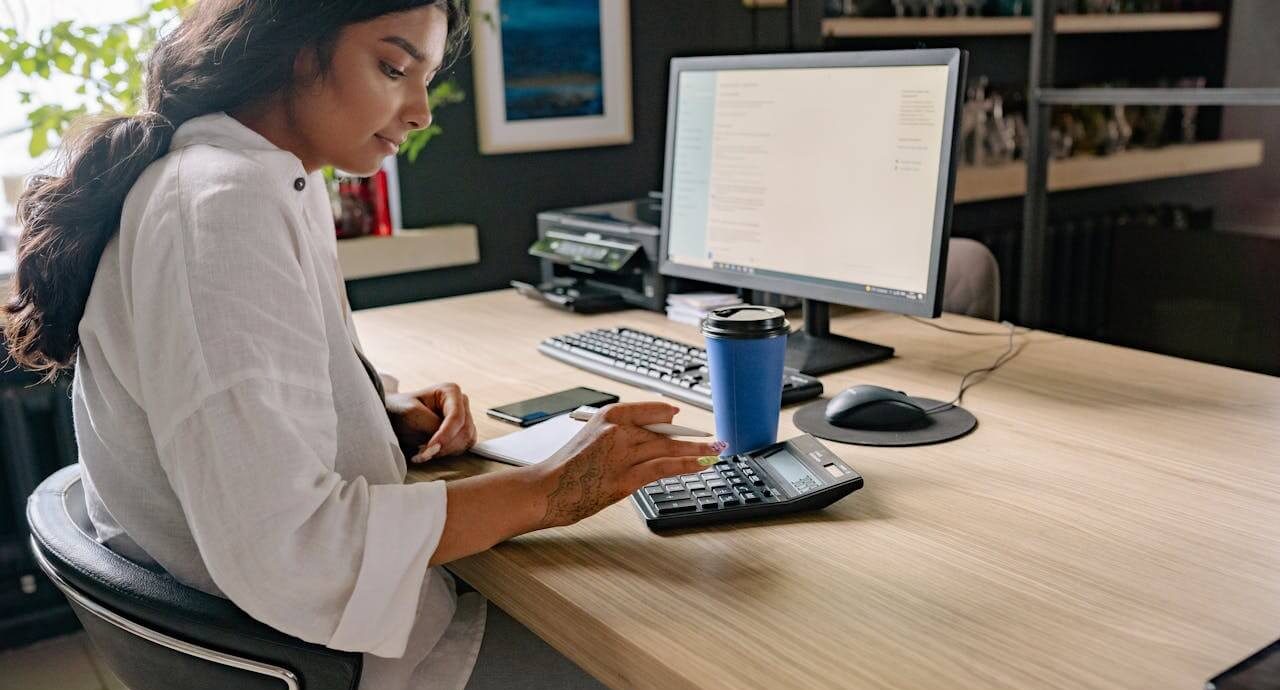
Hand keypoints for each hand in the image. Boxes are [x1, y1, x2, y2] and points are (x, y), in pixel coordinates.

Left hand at [386, 382, 476, 462]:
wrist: (394, 417)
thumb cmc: (400, 410)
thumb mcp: (412, 414)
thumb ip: (431, 425)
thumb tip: (445, 442)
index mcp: (450, 391)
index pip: (456, 417)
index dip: (446, 435)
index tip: (430, 449)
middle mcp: (461, 403)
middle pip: (465, 430)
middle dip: (445, 445)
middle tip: (423, 454)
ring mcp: (463, 417)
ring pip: (466, 440)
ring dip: (446, 450)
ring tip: (424, 452)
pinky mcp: (462, 432)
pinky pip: (464, 446)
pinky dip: (448, 453)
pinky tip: (432, 451)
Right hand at [530, 402, 725, 528]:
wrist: (545, 489)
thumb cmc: (565, 468)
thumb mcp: (589, 438)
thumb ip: (617, 435)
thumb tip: (648, 440)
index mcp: (608, 415)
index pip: (650, 409)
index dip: (670, 414)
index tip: (681, 417)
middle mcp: (618, 431)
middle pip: (664, 431)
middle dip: (691, 436)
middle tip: (713, 438)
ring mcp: (622, 454)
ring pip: (668, 448)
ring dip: (697, 450)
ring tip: (716, 451)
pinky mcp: (625, 479)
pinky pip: (663, 468)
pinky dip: (686, 464)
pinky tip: (700, 464)